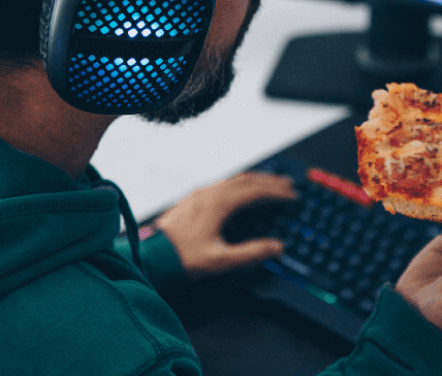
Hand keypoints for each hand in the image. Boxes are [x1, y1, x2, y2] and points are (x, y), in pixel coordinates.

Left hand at [154, 172, 295, 280]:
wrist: (150, 257)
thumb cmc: (181, 258)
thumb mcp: (221, 260)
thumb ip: (251, 253)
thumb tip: (276, 247)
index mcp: (218, 205)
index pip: (255, 191)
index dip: (276, 192)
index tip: (291, 195)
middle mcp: (209, 194)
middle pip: (246, 180)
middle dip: (269, 181)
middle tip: (287, 185)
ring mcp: (199, 195)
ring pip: (233, 180)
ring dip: (254, 180)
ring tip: (269, 184)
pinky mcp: (191, 200)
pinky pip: (221, 184)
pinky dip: (239, 184)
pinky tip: (240, 192)